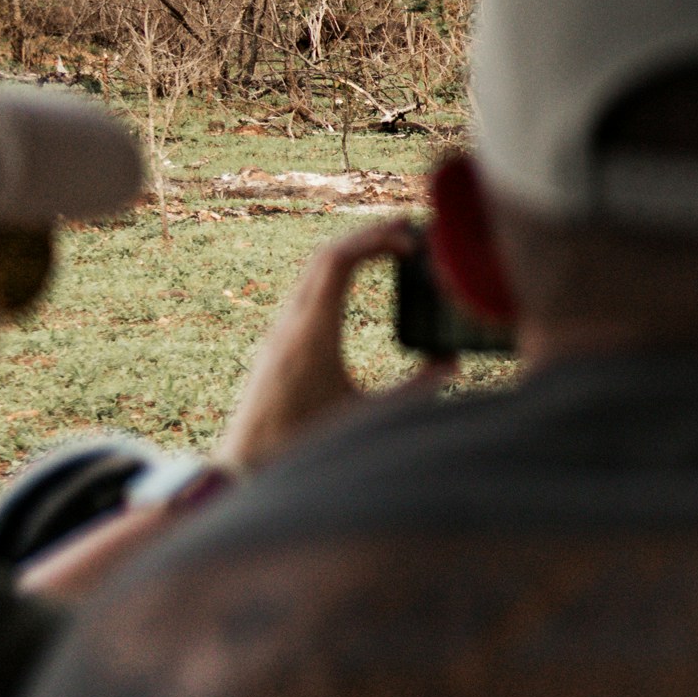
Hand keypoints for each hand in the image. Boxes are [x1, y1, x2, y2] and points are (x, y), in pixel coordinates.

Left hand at [214, 217, 452, 473]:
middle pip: (325, 256)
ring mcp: (279, 332)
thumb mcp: (367, 416)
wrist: (245, 466)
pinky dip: (335, 274)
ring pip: (312, 272)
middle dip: (367, 236)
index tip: (411, 242)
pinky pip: (305, 291)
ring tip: (388, 248)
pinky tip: (358, 283)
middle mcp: (290, 325)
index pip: (339, 262)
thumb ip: (414, 388)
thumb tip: (452, 364)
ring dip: (350, 252)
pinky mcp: (277, 343)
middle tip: (408, 230)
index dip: (375, 240)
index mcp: (313, 335)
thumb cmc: (306, 446)